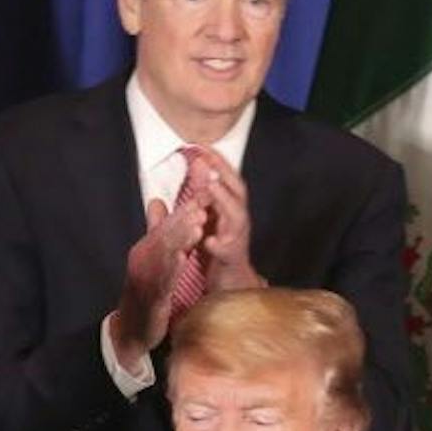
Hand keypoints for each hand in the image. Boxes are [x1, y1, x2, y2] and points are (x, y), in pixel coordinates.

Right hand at [112, 194, 207, 367]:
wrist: (132, 329)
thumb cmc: (145, 292)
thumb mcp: (152, 258)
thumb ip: (157, 231)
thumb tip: (157, 201)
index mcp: (146, 248)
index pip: (167, 225)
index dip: (185, 209)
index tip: (203, 193)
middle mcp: (143, 258)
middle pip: (166, 235)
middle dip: (185, 218)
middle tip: (202, 203)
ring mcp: (145, 277)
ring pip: (165, 254)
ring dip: (181, 239)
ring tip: (198, 226)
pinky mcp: (150, 296)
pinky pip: (162, 280)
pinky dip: (172, 268)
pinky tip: (183, 259)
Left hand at [186, 147, 263, 291]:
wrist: (230, 285)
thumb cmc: (217, 251)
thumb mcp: (207, 220)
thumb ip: (198, 198)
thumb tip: (192, 172)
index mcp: (231, 210)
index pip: (227, 180)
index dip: (217, 162)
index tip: (202, 145)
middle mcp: (238, 221)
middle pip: (238, 192)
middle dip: (223, 174)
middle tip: (208, 160)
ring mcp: (238, 240)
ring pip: (237, 217)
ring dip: (224, 201)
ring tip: (210, 188)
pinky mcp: (232, 260)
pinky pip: (226, 251)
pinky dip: (218, 245)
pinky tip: (208, 240)